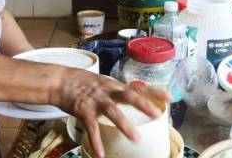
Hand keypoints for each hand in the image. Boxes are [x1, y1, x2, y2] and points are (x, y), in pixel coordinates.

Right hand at [50, 69, 170, 157]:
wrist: (60, 81)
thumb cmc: (83, 84)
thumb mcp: (104, 83)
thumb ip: (117, 92)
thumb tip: (134, 100)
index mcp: (115, 85)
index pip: (138, 87)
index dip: (155, 92)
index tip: (171, 97)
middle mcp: (108, 90)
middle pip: (129, 95)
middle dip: (143, 104)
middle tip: (156, 114)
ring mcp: (96, 99)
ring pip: (113, 111)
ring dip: (124, 125)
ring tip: (136, 138)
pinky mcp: (83, 109)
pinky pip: (91, 127)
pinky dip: (96, 141)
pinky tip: (100, 154)